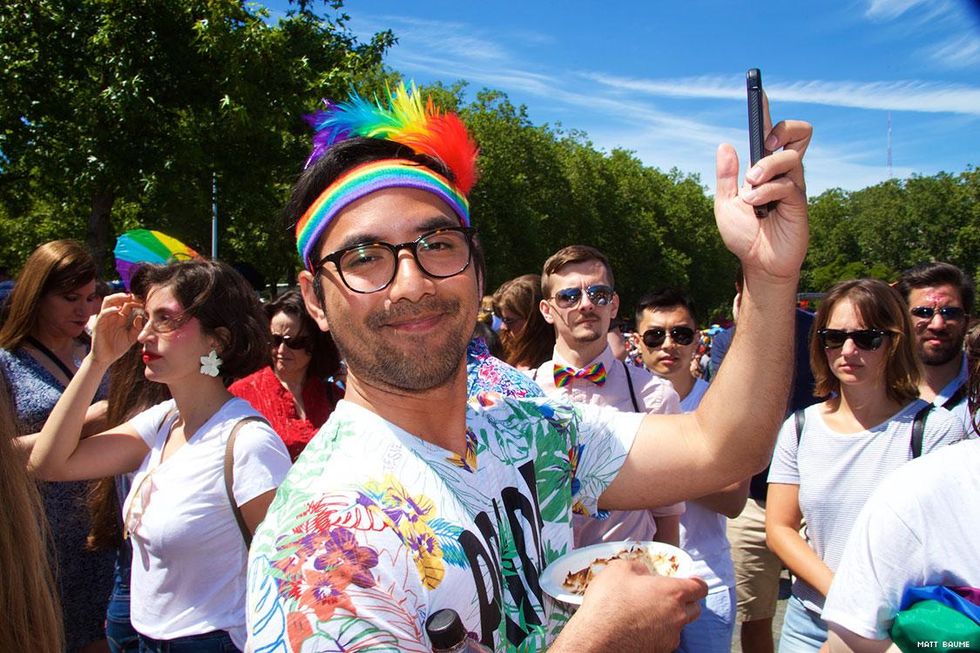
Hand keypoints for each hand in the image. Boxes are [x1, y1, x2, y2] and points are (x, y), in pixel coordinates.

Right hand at [90, 293, 144, 366]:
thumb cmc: (118, 348)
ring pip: (108, 302)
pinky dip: (110, 309)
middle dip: (127, 295)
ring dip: (117, 297)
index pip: (127, 304)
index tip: (144, 301)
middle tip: (136, 296)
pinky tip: (119, 309)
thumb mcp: (131, 337)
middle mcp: (112, 316)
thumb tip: (140, 316)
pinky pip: (103, 313)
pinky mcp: (98, 324)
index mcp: (120, 318)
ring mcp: (104, 319)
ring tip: (127, 297)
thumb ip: (137, 328)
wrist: (106, 358)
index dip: (135, 301)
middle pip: (117, 299)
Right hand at [553, 559, 707, 651]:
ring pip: (679, 626)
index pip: (700, 587)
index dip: (696, 582)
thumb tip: (644, 573)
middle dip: (685, 602)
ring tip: (646, 614)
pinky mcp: (659, 652)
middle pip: (695, 609)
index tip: (688, 580)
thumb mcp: (619, 569)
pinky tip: (638, 629)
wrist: (597, 639)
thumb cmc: (609, 601)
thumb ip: (638, 567)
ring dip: (669, 619)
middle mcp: (677, 616)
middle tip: (666, 597)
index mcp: (673, 593)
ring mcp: (670, 637)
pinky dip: (656, 633)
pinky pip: (665, 639)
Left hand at [715, 93, 811, 282]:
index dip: (765, 110)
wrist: (757, 265)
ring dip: (765, 167)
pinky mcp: (799, 201)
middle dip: (780, 129)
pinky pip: (787, 183)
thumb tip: (725, 144)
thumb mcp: (725, 204)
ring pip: (789, 154)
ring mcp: (793, 184)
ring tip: (750, 187)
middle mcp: (782, 171)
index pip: (768, 132)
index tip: (758, 91)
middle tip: (762, 147)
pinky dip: (766, 190)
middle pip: (798, 130)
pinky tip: (756, 206)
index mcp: (763, 168)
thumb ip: (725, 176)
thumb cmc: (744, 236)